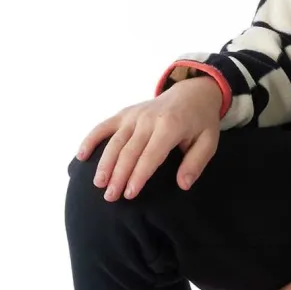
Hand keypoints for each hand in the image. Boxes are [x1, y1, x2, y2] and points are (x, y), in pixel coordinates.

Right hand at [76, 77, 223, 202]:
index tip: (129, 194)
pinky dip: (91, 139)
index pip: (151, 155)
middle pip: (129, 150)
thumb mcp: (209, 142)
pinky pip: (104, 126)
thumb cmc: (200, 122)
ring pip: (114, 141)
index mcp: (170, 126)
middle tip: (110, 197)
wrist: (192, 92)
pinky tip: (81, 156)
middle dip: (118, 175)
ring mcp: (134, 114)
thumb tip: (183, 184)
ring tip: (98, 184)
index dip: (139, 175)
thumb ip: (196, 163)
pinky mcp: (125, 113)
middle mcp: (148, 119)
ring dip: (104, 163)